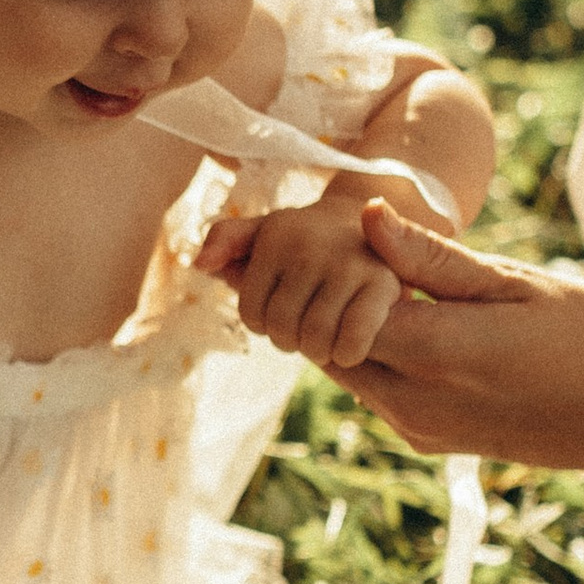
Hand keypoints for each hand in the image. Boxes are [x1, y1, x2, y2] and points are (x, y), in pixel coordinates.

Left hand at [196, 167, 438, 370]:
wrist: (376, 230)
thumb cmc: (309, 241)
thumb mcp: (266, 233)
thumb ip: (227, 240)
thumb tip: (201, 264)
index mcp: (276, 234)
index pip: (251, 313)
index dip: (264, 324)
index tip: (281, 312)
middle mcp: (309, 246)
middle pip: (282, 328)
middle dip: (291, 339)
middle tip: (305, 330)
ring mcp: (348, 263)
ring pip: (314, 338)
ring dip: (319, 350)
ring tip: (325, 337)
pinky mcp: (382, 284)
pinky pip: (352, 340)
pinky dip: (347, 354)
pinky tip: (349, 349)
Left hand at [342, 199, 583, 466]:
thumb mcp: (515, 282)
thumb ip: (434, 258)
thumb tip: (369, 216)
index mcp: (434, 357)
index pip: (335, 309)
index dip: (340, 269)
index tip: (369, 238)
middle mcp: (415, 405)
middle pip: (330, 346)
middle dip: (338, 301)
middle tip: (379, 260)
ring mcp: (422, 432)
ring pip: (351, 374)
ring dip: (360, 331)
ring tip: (408, 290)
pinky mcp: (434, 443)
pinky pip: (381, 395)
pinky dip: (383, 359)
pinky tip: (428, 328)